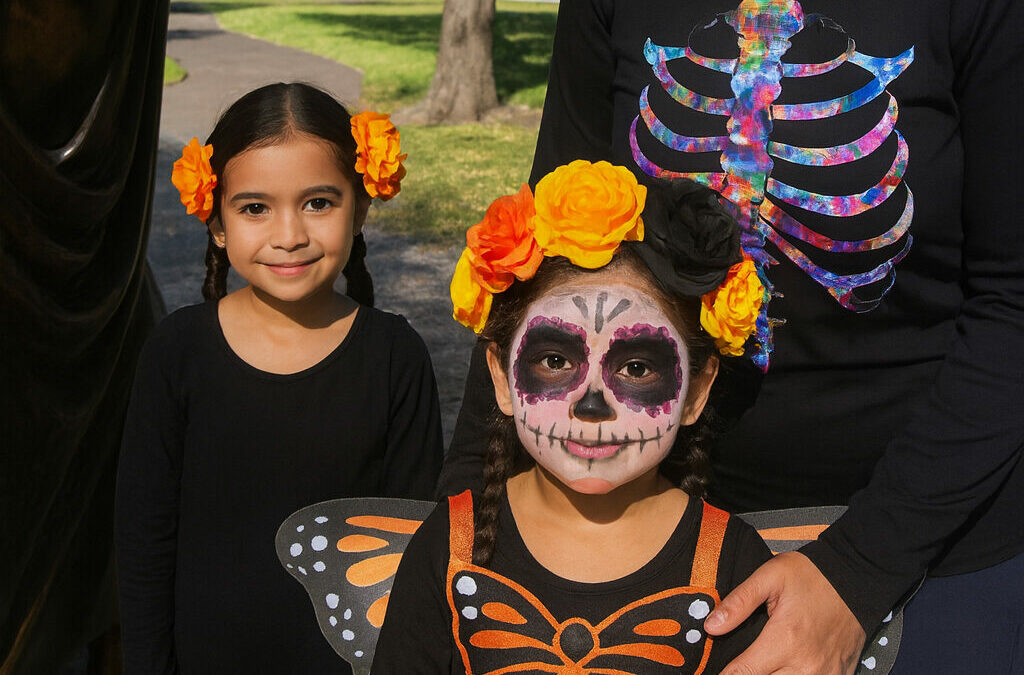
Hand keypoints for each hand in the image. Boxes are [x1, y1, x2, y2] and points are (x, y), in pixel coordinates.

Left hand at [704, 551, 865, 674]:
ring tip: (760, 666)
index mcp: (784, 640)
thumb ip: (738, 603)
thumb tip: (711, 627)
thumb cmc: (812, 575)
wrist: (856, 577)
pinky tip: (784, 669)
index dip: (726, 674)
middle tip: (740, 665)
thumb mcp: (770, 577)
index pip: (742, 673)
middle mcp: (805, 665)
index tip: (719, 671)